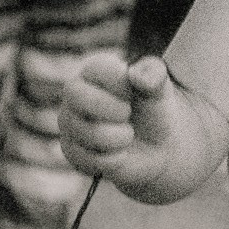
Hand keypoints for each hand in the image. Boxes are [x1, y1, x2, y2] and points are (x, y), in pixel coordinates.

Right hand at [59, 52, 177, 190]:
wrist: (155, 148)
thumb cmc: (153, 110)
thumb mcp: (160, 89)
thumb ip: (154, 74)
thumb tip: (136, 75)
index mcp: (93, 69)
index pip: (97, 69)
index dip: (121, 85)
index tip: (132, 93)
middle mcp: (74, 93)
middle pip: (77, 96)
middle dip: (114, 110)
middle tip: (127, 114)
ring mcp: (68, 123)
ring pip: (91, 133)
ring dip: (122, 138)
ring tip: (127, 134)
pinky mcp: (71, 152)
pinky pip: (92, 160)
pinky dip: (116, 159)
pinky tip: (119, 152)